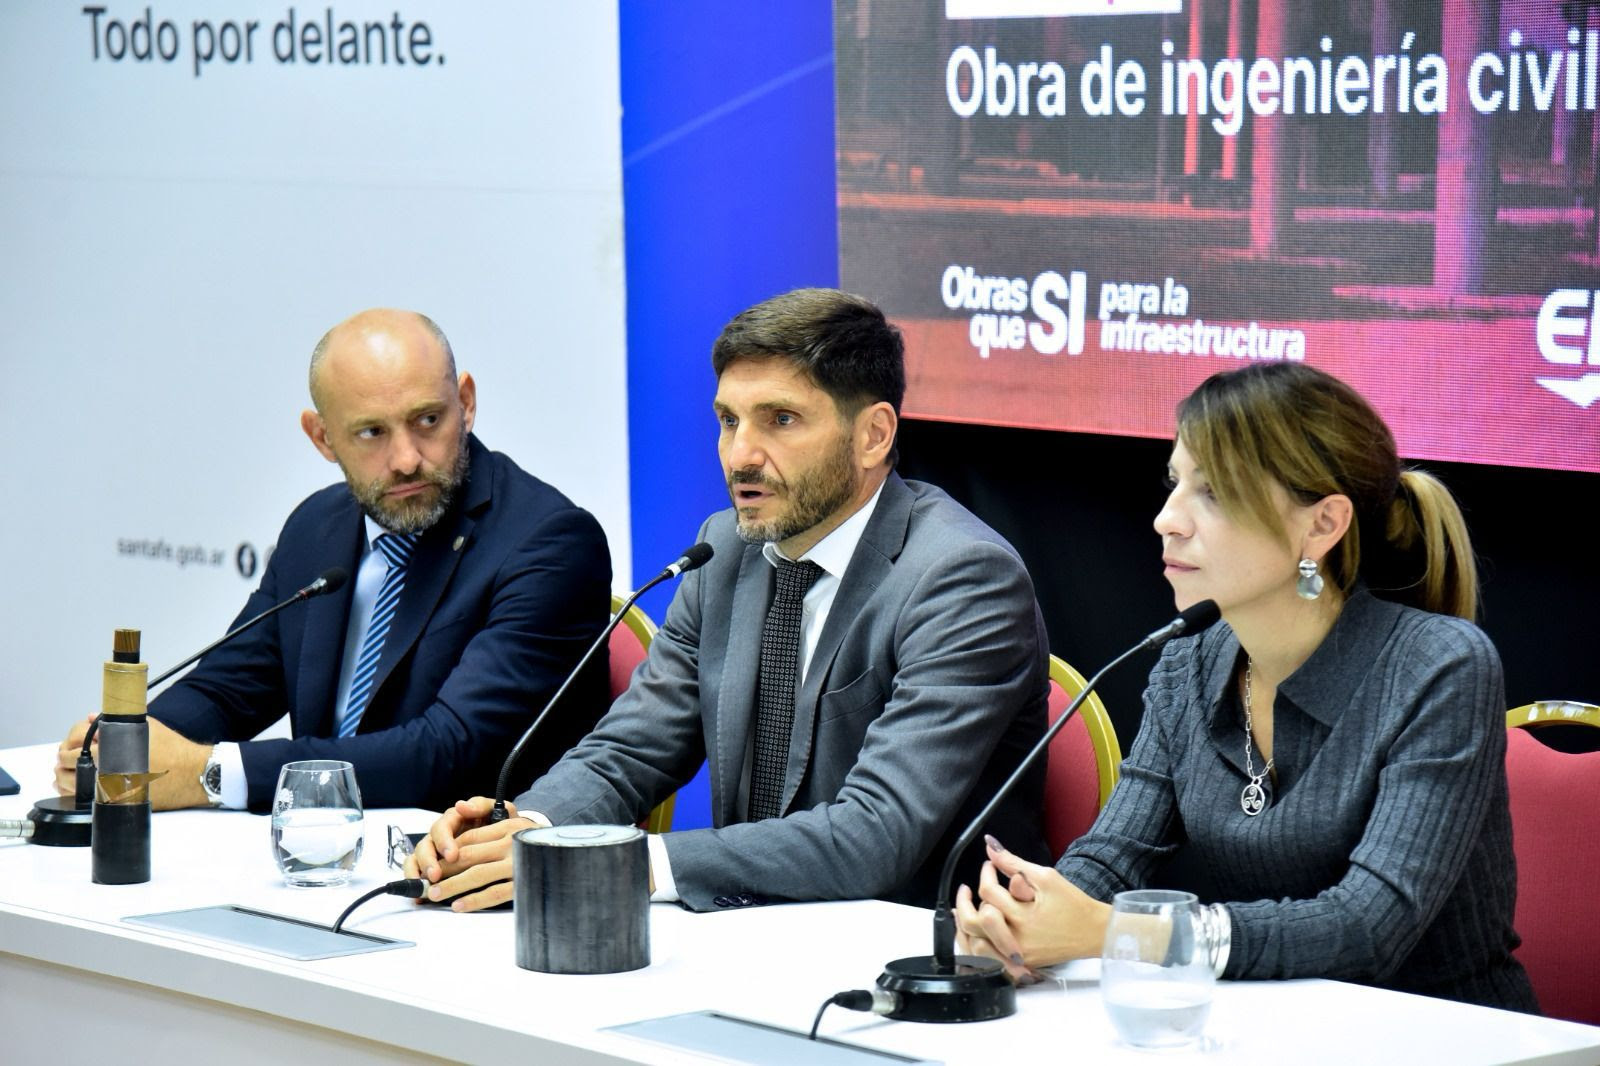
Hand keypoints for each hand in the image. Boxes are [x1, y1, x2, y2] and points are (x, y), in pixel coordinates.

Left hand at [54, 714, 209, 809]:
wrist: (193, 773)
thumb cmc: (174, 749)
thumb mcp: (147, 727)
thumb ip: (116, 722)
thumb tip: (90, 718)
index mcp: (113, 746)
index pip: (76, 742)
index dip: (70, 743)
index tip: (73, 744)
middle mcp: (108, 766)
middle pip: (67, 763)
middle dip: (64, 760)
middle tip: (68, 758)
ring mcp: (111, 786)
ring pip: (70, 785)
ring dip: (64, 778)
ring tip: (69, 773)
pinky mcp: (117, 801)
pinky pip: (84, 799)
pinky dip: (76, 793)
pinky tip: (80, 787)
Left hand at [405, 796, 550, 911]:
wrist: (565, 855)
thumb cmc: (530, 840)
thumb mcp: (512, 817)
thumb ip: (483, 809)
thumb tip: (459, 806)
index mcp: (507, 827)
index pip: (469, 837)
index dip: (446, 851)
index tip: (432, 862)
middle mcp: (512, 843)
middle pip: (469, 855)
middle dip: (443, 870)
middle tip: (426, 881)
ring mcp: (518, 864)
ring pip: (478, 874)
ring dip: (453, 886)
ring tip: (436, 894)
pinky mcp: (524, 883)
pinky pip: (495, 893)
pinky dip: (475, 900)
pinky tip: (459, 905)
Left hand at [954, 836, 1110, 979]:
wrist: (1094, 932)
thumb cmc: (1074, 904)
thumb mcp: (1045, 877)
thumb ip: (1013, 863)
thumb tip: (991, 846)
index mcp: (1024, 917)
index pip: (989, 894)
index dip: (986, 874)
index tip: (990, 865)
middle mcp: (1018, 940)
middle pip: (975, 923)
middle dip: (965, 902)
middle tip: (966, 890)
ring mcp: (1018, 956)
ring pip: (976, 945)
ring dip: (967, 924)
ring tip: (966, 908)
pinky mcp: (1020, 964)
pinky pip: (989, 957)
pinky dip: (978, 942)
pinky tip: (975, 929)